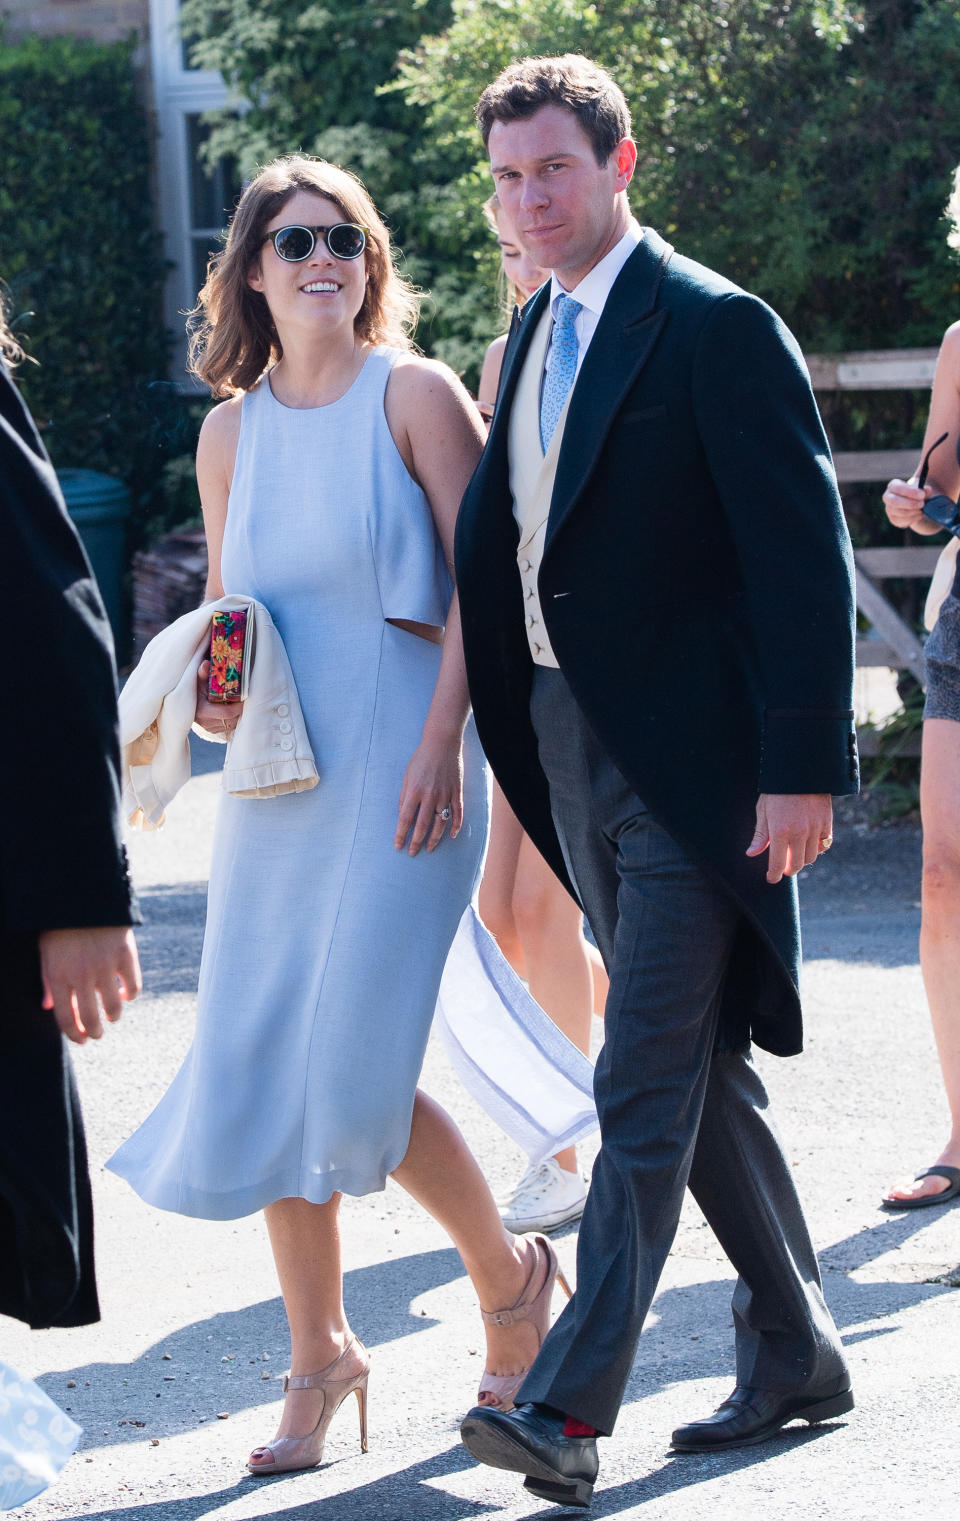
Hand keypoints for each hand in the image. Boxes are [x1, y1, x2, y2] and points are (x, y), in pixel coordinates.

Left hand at [38, 926, 141, 1043]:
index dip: (74, 1035)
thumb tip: (49, 1007)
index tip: (81, 1040)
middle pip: (91, 1019)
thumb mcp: (46, 952)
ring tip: (112, 1015)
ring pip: (114, 1008)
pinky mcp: (125, 955)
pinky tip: (126, 993)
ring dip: (113, 1016)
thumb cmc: (61, 925)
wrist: (85, 894)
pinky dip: (131, 995)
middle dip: (95, 1033)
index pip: (65, 1019)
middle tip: (98, 1033)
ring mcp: (105, 966)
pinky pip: (133, 987)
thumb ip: (47, 981)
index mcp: (57, 975)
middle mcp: (81, 975)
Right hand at [194, 658, 241, 736]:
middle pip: (233, 719)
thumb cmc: (192, 692)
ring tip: (241, 703)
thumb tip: (206, 664)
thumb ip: (201, 674)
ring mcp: (211, 729)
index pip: (227, 713)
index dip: (239, 707)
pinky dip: (235, 718)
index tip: (245, 697)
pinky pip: (229, 727)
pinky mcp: (214, 731)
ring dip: (239, 714)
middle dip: (241, 710)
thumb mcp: (196, 682)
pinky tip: (235, 709)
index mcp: (202, 711)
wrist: (185, 706)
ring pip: (232, 724)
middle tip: (246, 699)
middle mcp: (206, 723)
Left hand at [394, 734, 463, 855]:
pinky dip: (456, 826)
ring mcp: (445, 795)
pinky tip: (452, 836)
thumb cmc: (421, 758)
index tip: (398, 846)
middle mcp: (430, 796)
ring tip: (429, 848)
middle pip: (422, 825)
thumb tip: (402, 814)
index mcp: (414, 791)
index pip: (405, 819)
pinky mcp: (457, 792)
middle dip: (416, 842)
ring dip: (434, 838)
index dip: (401, 835)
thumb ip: (404, 796)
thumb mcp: (407, 776)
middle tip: (413, 853)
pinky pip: (458, 813)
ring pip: (440, 823)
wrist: (442, 743)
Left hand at [746, 794, 832, 883]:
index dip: (774, 875)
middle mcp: (799, 833)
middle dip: (789, 870)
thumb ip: (760, 835)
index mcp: (780, 831)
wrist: (801, 771)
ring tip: (795, 855)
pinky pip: (824, 844)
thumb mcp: (763, 811)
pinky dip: (817, 848)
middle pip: (796, 864)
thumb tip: (751, 854)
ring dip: (802, 860)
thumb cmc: (777, 791)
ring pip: (811, 856)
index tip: (771, 878)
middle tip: (784, 868)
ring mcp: (815, 829)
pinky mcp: (827, 823)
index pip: (777, 863)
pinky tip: (809, 844)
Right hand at [882, 476, 931, 530]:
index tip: (922, 494)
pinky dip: (913, 518)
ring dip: (913, 511)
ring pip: (900, 512)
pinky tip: (919, 514)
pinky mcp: (893, 519)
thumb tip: (927, 490)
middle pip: (895, 501)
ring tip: (922, 509)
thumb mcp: (920, 489)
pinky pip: (902, 521)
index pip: (897, 488)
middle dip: (910, 504)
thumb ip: (924, 490)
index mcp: (893, 486)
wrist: (913, 504)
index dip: (910, 492)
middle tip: (922, 504)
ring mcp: (889, 509)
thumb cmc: (915, 493)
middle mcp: (888, 497)